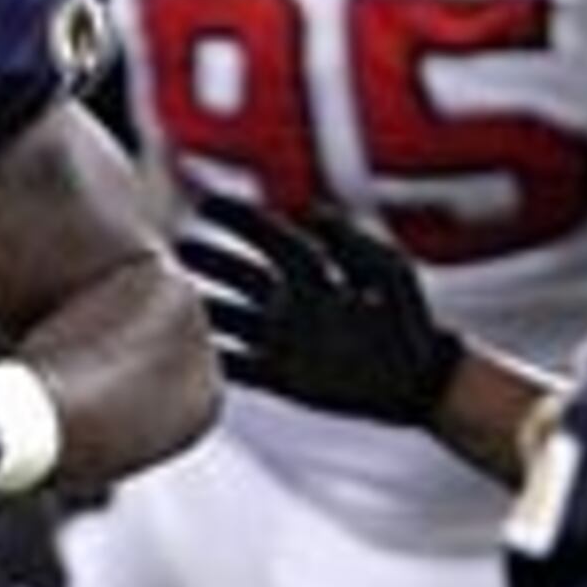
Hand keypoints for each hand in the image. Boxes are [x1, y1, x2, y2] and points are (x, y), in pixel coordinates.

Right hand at [177, 193, 463, 425]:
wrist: (422, 383)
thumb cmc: (411, 323)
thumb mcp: (390, 273)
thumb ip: (354, 241)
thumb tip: (313, 210)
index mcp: (315, 274)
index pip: (271, 241)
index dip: (240, 220)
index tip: (206, 202)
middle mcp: (291, 303)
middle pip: (240, 276)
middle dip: (208, 260)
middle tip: (173, 244)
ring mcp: (283, 340)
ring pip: (230, 319)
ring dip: (199, 308)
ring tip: (165, 296)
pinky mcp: (283, 377)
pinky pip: (239, 369)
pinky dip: (212, 364)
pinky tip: (183, 358)